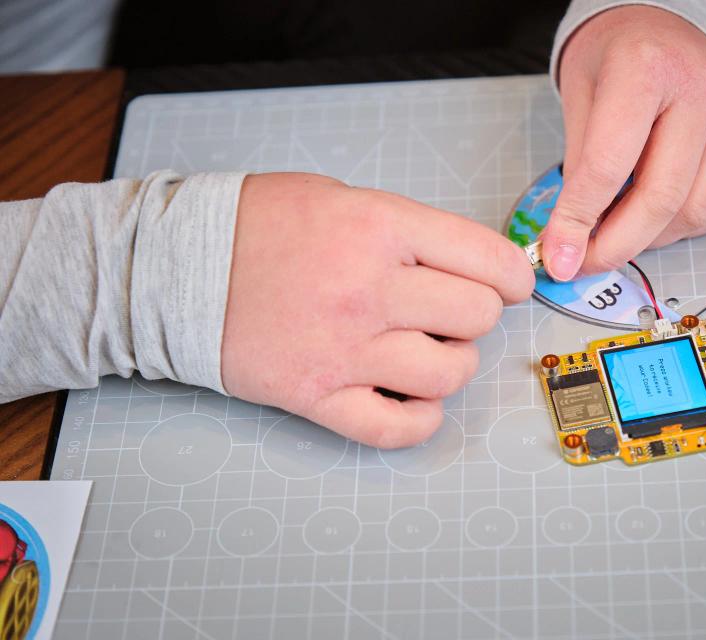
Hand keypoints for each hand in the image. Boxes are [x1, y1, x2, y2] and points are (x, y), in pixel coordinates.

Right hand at [221, 173, 533, 447]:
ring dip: (452, 364)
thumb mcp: (340, 198)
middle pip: (476, 317)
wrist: (176, 267)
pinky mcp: (316, 395)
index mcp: (379, 228)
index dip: (512, 276)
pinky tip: (416, 400)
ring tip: (429, 350)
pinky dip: (421, 420)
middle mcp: (369, 289)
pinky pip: (396, 428)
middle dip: (476, 315)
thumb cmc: (257, 226)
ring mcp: (344, 348)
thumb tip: (470, 264)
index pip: (487, 259)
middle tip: (454, 312)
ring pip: (449, 374)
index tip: (509, 284)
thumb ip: (407, 229)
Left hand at [540, 6, 705, 280]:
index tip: (560, 256)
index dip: (579, 221)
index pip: (608, 165)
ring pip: (695, 212)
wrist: (662, 27)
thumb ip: (578, 166)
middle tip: (585, 261)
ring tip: (619, 229)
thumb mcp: (580, 95)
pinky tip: (654, 216)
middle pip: (660, 197)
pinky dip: (681, 228)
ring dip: (651, 238)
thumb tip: (570, 237)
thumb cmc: (617, 55)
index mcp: (645, 69)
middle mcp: (699, 91)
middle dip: (616, 245)